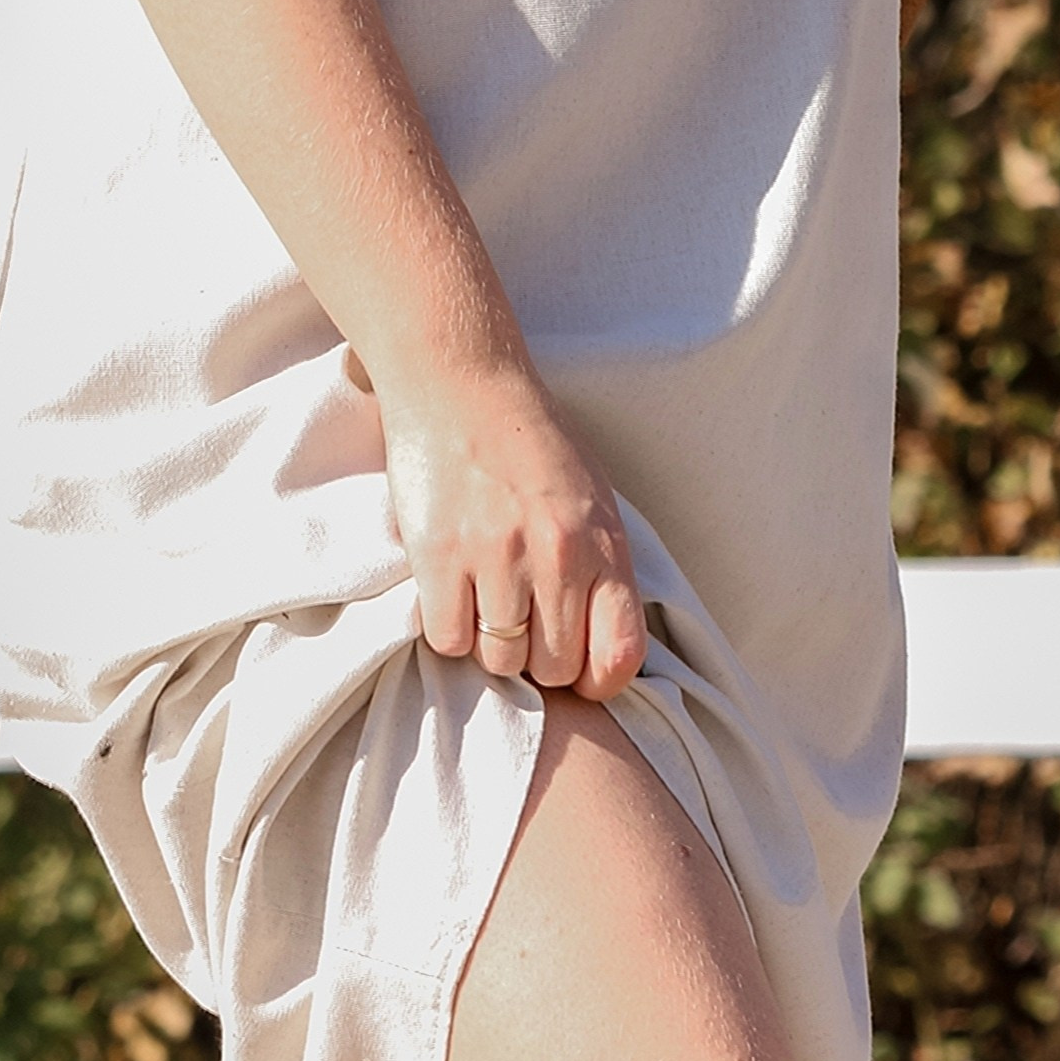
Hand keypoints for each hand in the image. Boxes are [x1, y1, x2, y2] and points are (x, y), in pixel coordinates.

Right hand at [373, 356, 645, 702]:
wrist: (462, 380)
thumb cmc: (530, 441)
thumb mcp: (591, 498)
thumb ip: (600, 568)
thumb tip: (596, 650)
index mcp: (602, 541)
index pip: (620, 656)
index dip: (596, 680)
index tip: (574, 668)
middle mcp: (557, 553)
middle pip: (552, 669)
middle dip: (535, 656)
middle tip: (517, 614)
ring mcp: (497, 554)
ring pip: (499, 661)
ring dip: (488, 642)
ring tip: (481, 594)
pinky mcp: (439, 554)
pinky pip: (448, 640)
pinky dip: (447, 626)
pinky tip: (450, 587)